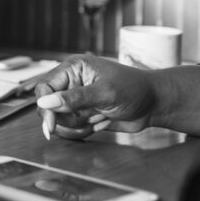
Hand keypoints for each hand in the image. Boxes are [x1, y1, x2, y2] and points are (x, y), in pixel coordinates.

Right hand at [32, 55, 158, 139]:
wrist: (154, 104)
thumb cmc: (134, 90)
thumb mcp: (105, 93)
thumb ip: (75, 98)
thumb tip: (45, 102)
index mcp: (73, 68)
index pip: (44, 88)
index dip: (45, 108)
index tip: (50, 126)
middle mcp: (70, 82)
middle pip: (48, 107)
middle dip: (67, 120)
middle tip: (89, 119)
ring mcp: (75, 99)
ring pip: (59, 121)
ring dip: (78, 127)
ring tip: (99, 120)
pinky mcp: (81, 113)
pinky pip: (70, 128)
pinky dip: (84, 131)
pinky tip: (101, 123)